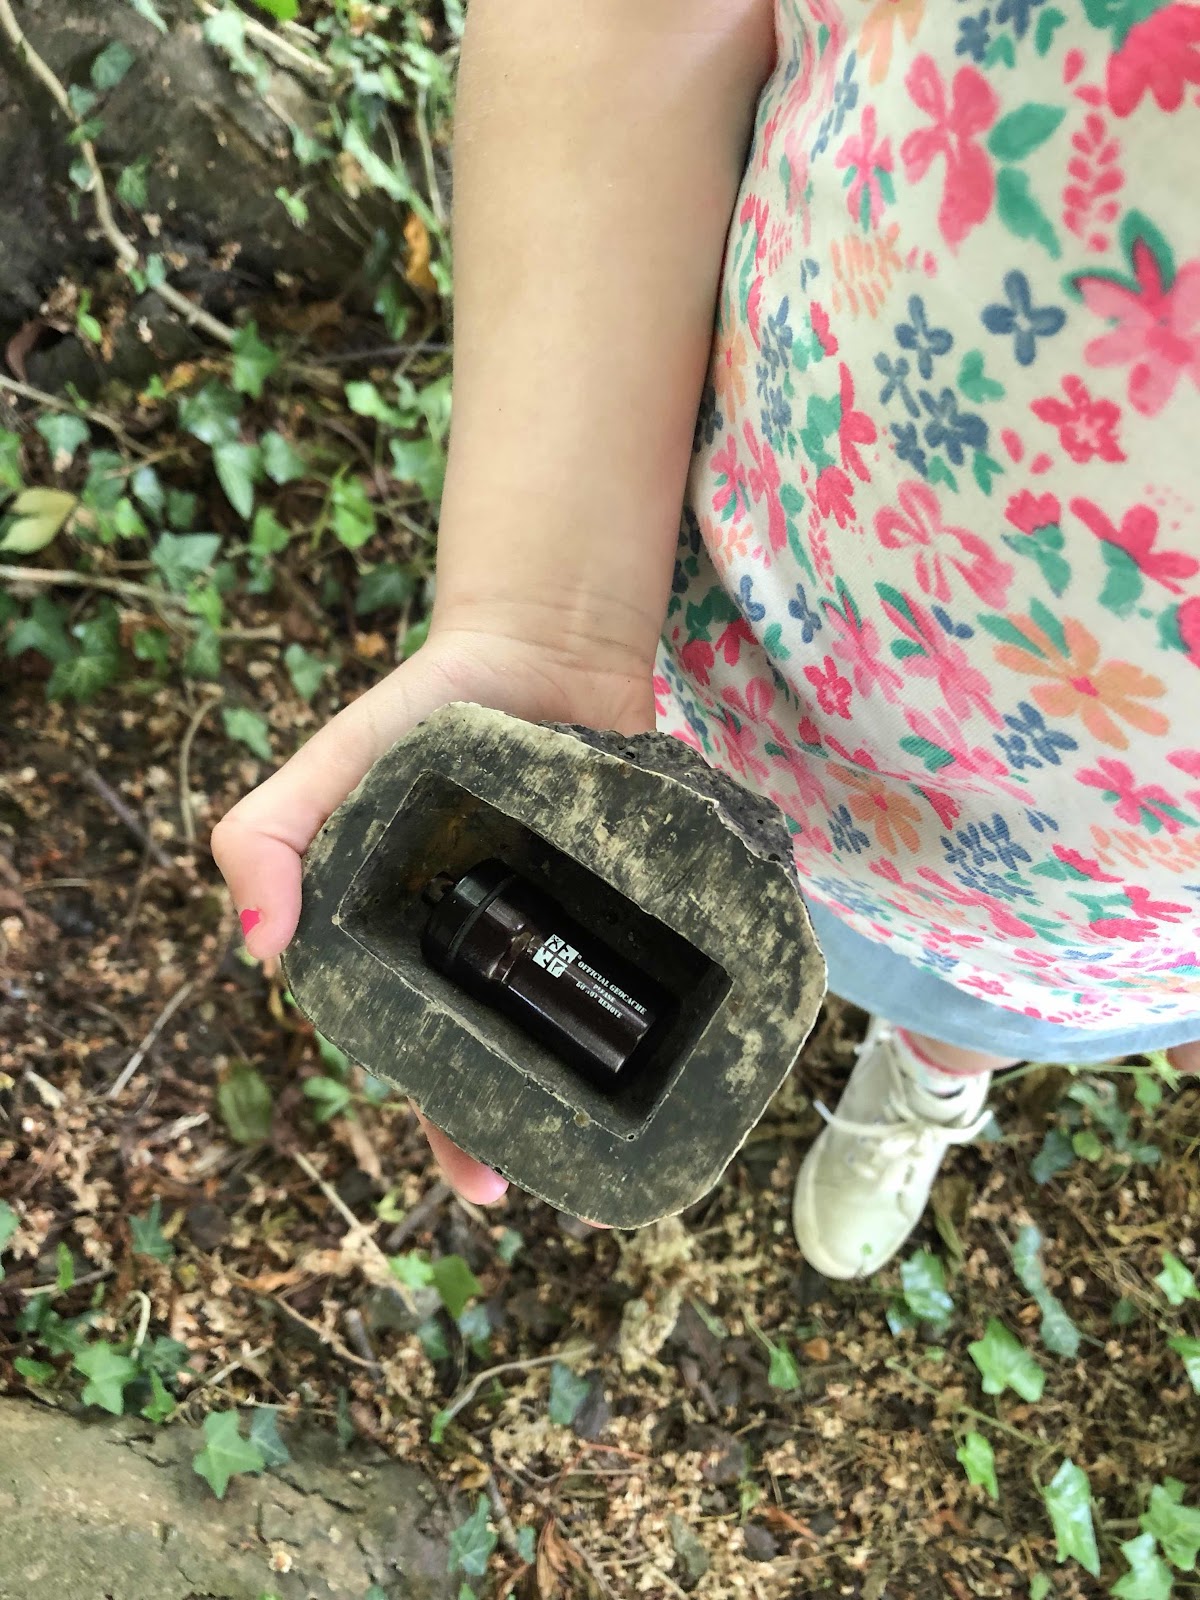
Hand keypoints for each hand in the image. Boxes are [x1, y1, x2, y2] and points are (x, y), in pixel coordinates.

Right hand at [211, 621, 656, 1204]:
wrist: (544, 643)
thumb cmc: (427, 710)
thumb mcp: (332, 765)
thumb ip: (266, 833)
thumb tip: (257, 948)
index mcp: (415, 948)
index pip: (423, 1059)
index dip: (445, 1125)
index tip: (482, 1184)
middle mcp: (494, 955)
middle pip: (512, 1066)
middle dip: (536, 1135)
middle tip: (577, 1192)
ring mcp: (570, 933)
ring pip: (584, 1037)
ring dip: (606, 1100)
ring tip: (639, 1156)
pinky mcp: (636, 904)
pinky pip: (650, 972)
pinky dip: (668, 1020)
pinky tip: (695, 1065)